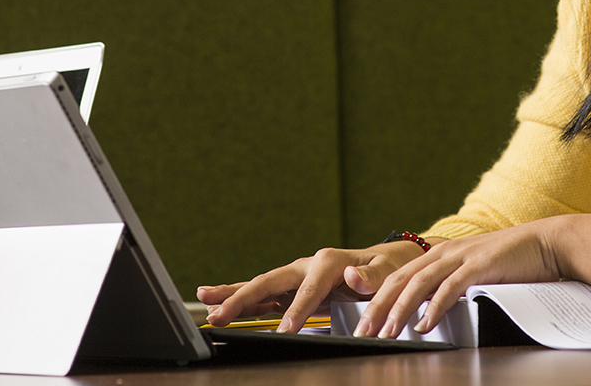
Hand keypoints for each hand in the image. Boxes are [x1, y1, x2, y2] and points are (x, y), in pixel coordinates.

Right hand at [197, 240, 428, 332]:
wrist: (385, 263)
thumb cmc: (386, 269)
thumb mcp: (386, 273)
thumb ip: (369, 275)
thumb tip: (351, 274)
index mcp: (327, 262)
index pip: (307, 289)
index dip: (296, 309)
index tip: (285, 329)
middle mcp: (305, 266)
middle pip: (268, 282)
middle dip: (242, 297)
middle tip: (218, 313)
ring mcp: (295, 277)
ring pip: (258, 286)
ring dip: (232, 295)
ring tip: (204, 302)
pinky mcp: (292, 289)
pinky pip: (263, 296)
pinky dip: (242, 301)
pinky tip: (220, 307)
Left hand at [352, 220, 565, 338]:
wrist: (546, 243)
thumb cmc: (512, 263)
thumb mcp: (473, 274)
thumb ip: (451, 286)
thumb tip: (430, 310)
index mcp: (440, 255)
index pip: (398, 277)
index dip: (376, 299)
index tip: (363, 323)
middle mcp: (445, 253)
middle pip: (400, 280)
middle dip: (378, 307)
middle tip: (362, 332)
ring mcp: (461, 257)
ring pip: (419, 284)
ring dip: (399, 310)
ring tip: (386, 333)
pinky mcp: (479, 265)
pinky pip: (450, 288)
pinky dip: (434, 308)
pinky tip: (423, 326)